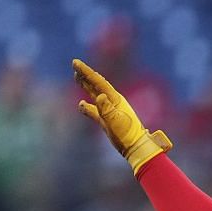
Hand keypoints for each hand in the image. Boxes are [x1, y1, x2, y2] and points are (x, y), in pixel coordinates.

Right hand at [72, 58, 171, 174]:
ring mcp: (109, 111)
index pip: (98, 82)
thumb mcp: (116, 122)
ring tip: (77, 76)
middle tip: (75, 64)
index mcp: (115, 99)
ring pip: (95, 94)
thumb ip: (107, 109)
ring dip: (86, 85)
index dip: (86, 72)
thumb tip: (100, 96)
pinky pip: (94, 110)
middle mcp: (112, 102)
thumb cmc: (128, 135)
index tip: (76, 62)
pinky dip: (87, 106)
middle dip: (86, 74)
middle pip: (96, 85)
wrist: (136, 148)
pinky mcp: (106, 121)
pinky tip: (81, 104)